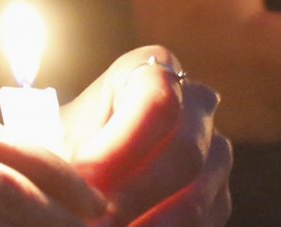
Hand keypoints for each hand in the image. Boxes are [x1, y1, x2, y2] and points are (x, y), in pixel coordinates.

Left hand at [66, 48, 230, 226]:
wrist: (87, 165)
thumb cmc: (69, 140)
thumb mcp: (60, 129)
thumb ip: (72, 145)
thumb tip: (74, 177)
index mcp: (154, 68)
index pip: (158, 102)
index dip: (122, 146)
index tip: (85, 180)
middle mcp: (197, 102)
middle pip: (185, 152)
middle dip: (134, 193)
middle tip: (96, 220)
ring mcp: (216, 149)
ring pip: (198, 196)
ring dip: (151, 223)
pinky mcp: (220, 195)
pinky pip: (205, 222)